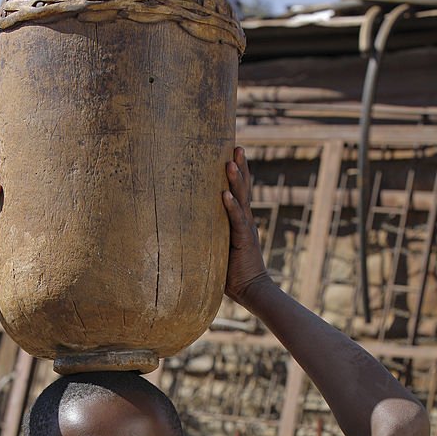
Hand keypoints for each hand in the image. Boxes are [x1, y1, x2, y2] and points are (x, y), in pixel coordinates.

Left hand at [222, 147, 269, 304]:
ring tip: (230, 161)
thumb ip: (207, 238)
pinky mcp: (243, 241)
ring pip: (241, 199)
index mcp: (239, 221)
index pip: (238, 192)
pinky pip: (236, 221)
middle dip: (240, 166)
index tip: (230, 153)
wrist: (251, 290)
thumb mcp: (217, 250)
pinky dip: (231, 207)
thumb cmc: (232, 274)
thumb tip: (184, 233)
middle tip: (236, 145)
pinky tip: (225, 194)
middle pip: (243, 188)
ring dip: (236, 180)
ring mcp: (246, 229)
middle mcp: (244, 221)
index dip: (236, 173)